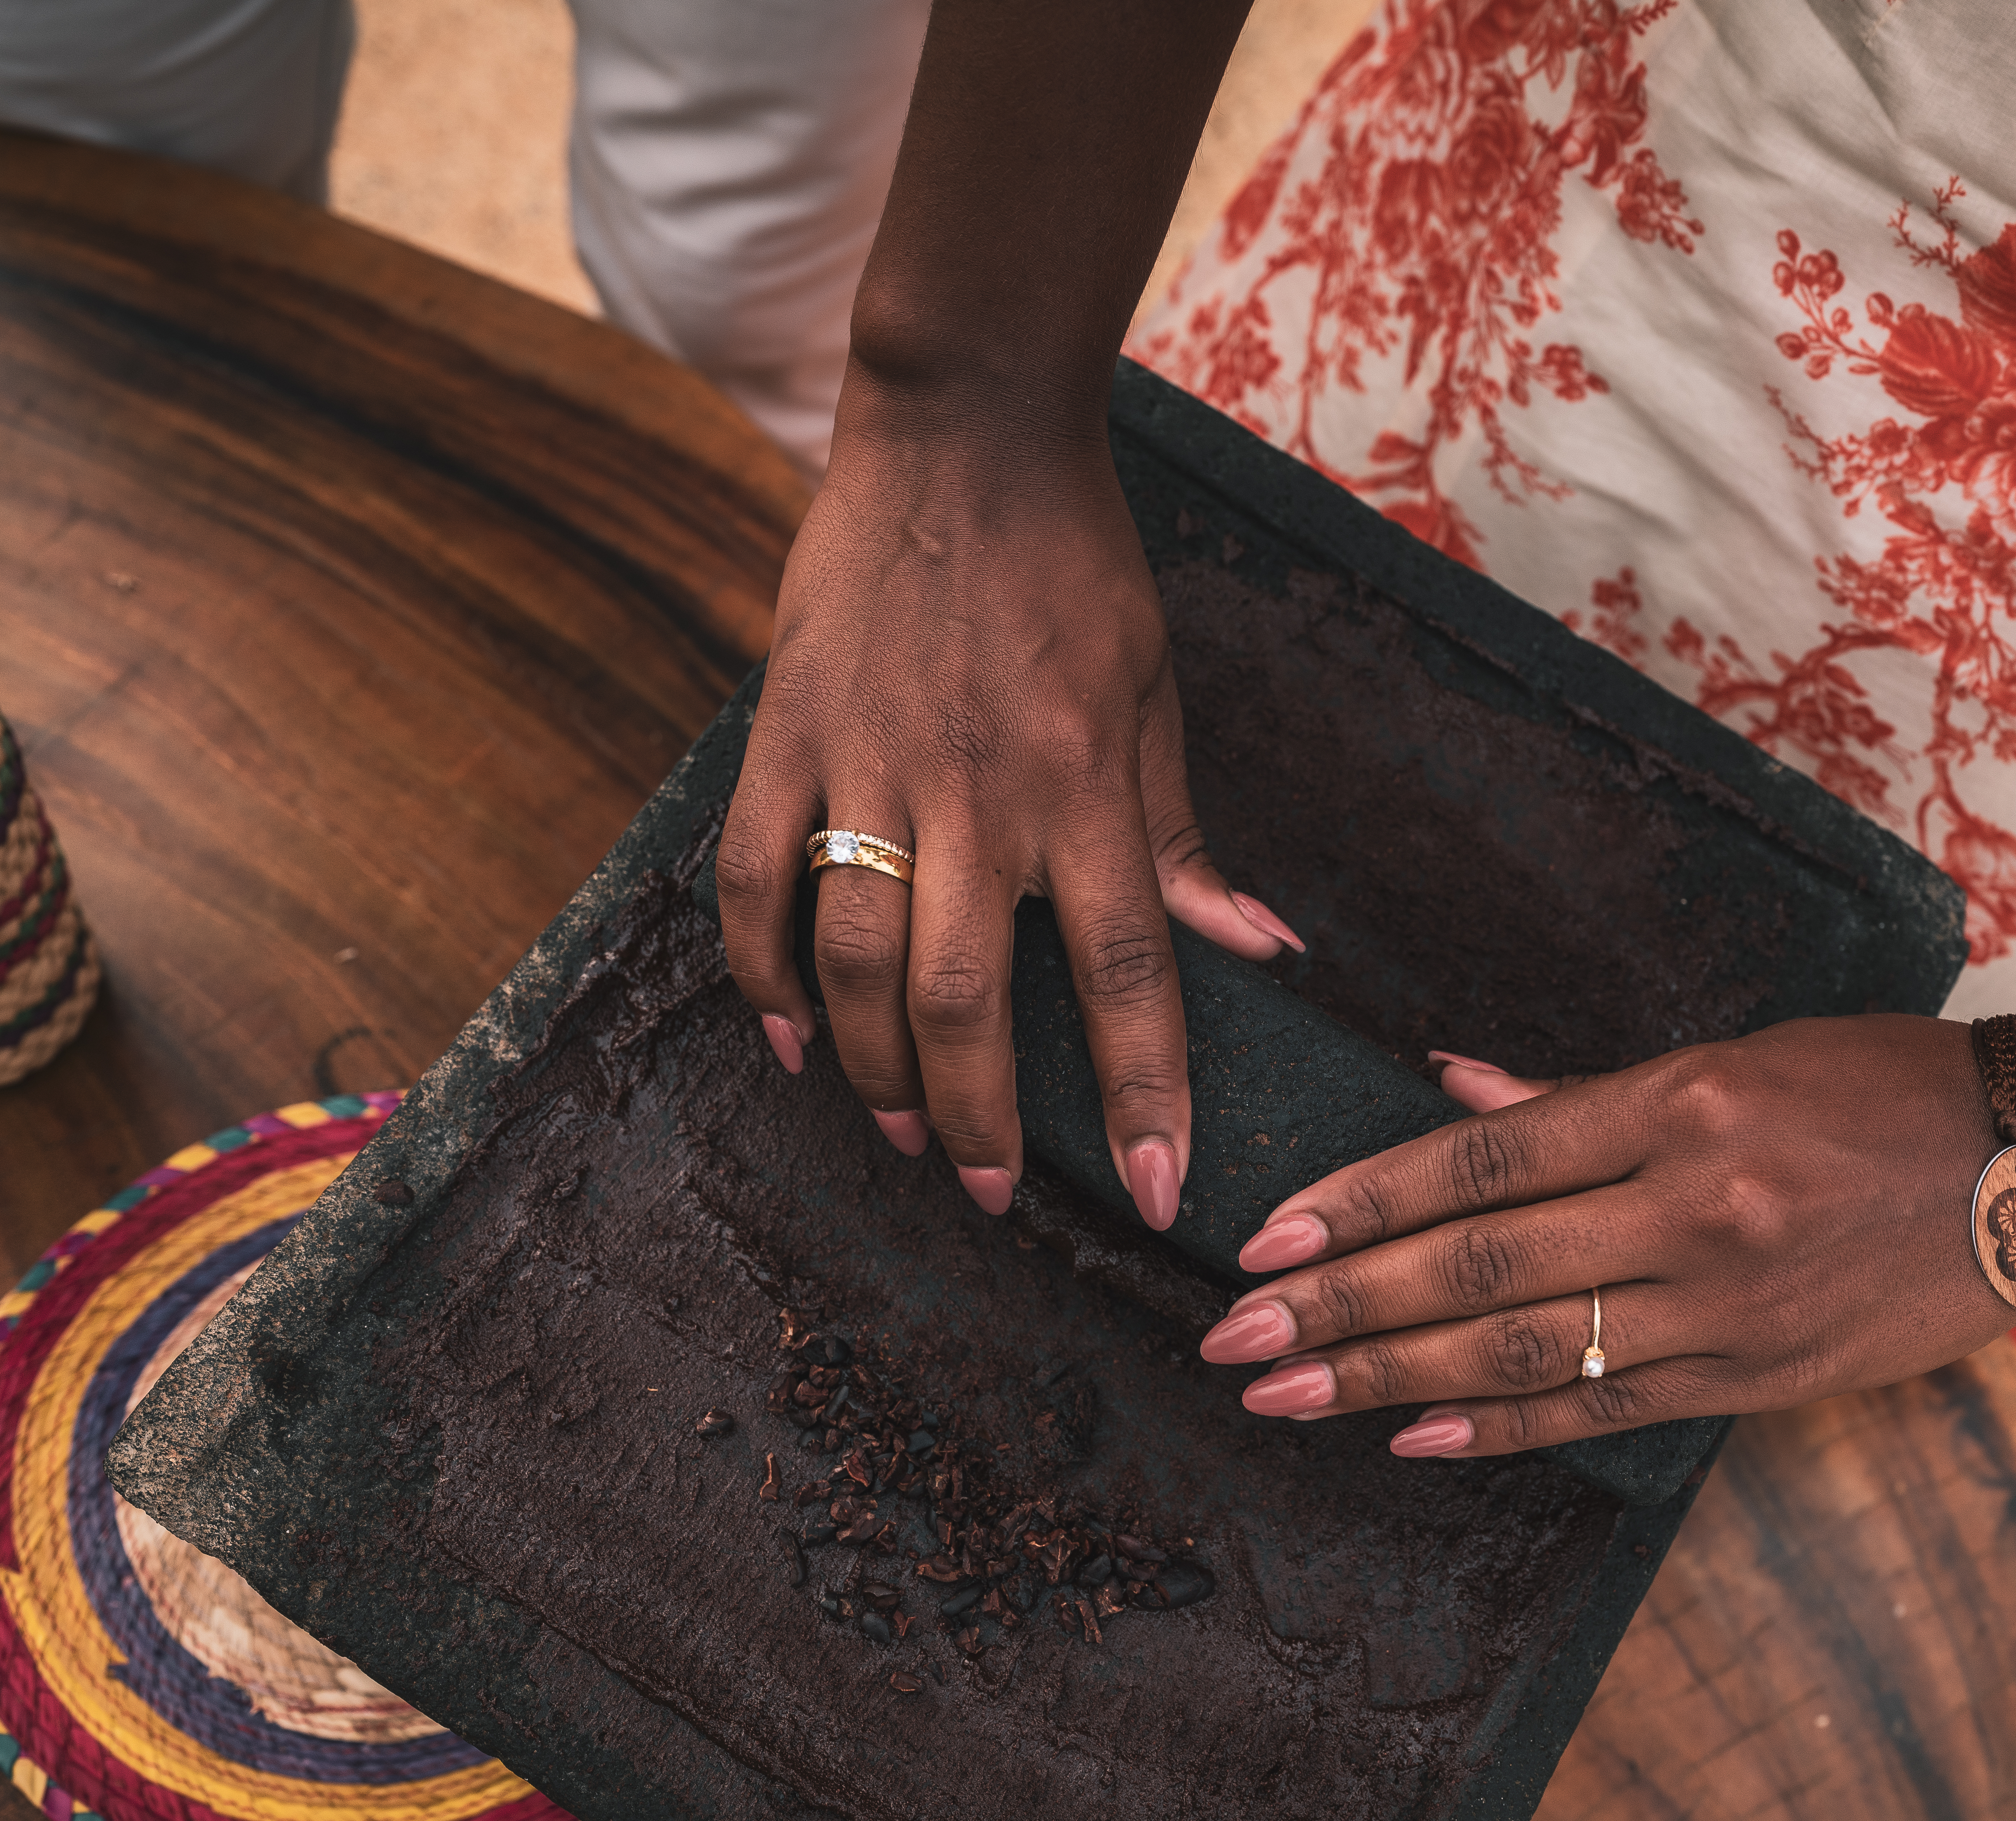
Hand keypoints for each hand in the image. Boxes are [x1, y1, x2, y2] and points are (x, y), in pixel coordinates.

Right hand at [717, 398, 1299, 1221]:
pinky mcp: (789, 733)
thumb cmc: (1077, 568)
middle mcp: (977, 790)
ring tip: (899, 1135)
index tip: (1162, 1190)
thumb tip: (1257, 952)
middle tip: (986, 1191)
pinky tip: (790, 1040)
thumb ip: (1181, 837)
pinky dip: (764, 972)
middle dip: (979, 1118)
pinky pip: (758, 877)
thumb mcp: (1155, 694)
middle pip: (970, 998)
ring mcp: (870, 763)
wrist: (965, 434)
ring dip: (876, 1068)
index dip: (1145, 1092)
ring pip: (857, 958)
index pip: (1128, 972)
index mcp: (1083, 784)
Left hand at [1192, 1015, 2015, 1456]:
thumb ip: (1585, 1095)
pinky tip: (1413, 1438)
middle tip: (1229, 1336)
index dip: (1364, 1200)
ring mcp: (1725, 1302)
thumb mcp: (1737, 1055)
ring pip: (1523, 1349)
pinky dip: (1502, 1429)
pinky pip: (1606, 1409)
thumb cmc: (1882, 1086)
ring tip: (1284, 1395)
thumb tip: (1453, 1093)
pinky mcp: (1759, 1375)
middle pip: (1477, 1263)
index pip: (1481, 1158)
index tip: (1268, 1235)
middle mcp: (1690, 1205)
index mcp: (1678, 1106)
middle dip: (1338, 1304)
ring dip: (1388, 1377)